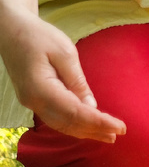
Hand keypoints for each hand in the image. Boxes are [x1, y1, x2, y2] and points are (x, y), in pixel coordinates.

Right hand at [0, 11, 125, 141]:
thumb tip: (91, 106)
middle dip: (95, 130)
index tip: (120, 127)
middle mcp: (33, 100)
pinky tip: (89, 126)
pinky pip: (56, 118)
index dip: (99, 122)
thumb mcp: (65, 53)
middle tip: (119, 133)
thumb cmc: (38, 36)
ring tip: (108, 135)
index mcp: (41, 89)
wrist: (11, 30)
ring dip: (85, 131)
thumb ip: (77, 81)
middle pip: (68, 123)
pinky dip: (74, 124)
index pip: (75, 113)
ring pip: (61, 124)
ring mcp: (31, 102)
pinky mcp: (34, 99)